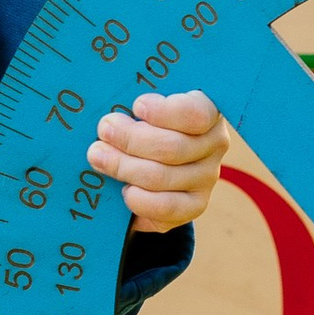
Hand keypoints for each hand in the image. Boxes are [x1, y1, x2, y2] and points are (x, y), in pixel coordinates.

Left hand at [89, 90, 229, 232]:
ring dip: (123, 166)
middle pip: (171, 148)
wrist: (152, 159)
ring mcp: (207, 177)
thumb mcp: (147, 108)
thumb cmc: (147, 121)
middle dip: (129, 140)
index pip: (196, 113)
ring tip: (98, 156)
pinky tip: (125, 190)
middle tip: (104, 131)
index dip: (164, 112)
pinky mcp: (196, 205)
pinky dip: (139, 199)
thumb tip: (109, 119)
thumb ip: (136, 110)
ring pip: (161, 176)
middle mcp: (215, 144)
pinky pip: (165, 207)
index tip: (136, 107)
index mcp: (208, 111)